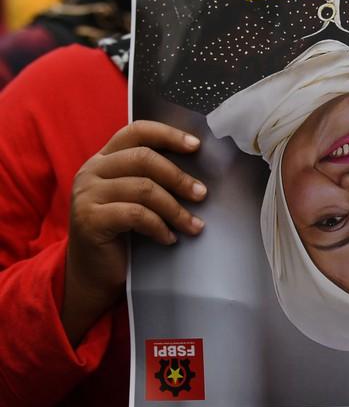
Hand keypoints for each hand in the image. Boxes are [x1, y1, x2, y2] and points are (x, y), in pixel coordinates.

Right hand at [62, 121, 206, 344]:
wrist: (94, 275)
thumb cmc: (124, 236)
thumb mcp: (137, 200)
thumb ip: (153, 180)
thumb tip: (200, 175)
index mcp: (105, 159)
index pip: (136, 132)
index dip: (167, 135)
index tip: (196, 146)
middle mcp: (92, 170)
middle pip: (144, 159)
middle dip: (178, 177)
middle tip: (202, 194)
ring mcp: (87, 194)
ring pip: (143, 189)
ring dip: (175, 209)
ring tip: (194, 226)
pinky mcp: (89, 219)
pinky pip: (135, 215)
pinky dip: (159, 227)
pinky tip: (169, 239)